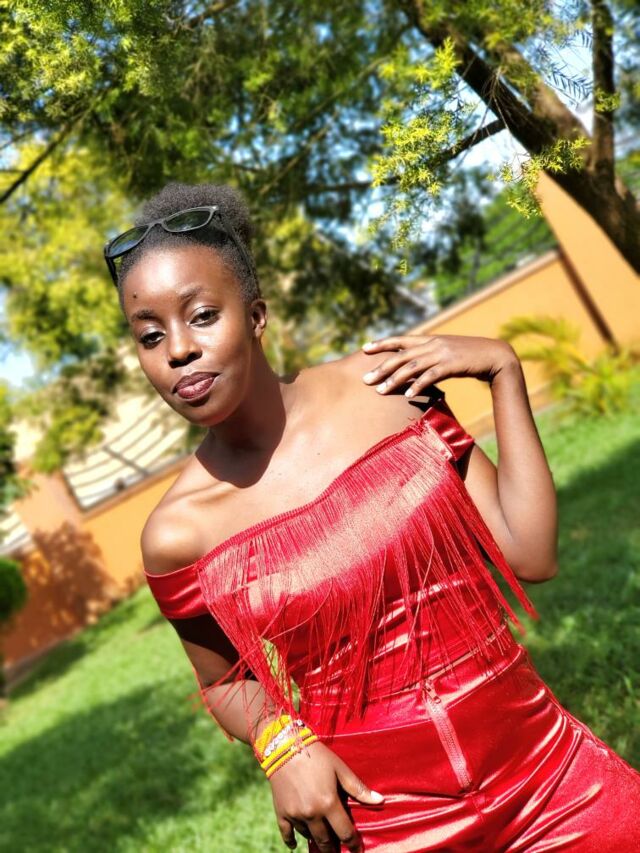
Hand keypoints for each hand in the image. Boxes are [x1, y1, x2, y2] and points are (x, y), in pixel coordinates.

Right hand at [269, 740, 383, 851]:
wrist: (284, 747)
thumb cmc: (316, 755)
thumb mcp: (339, 768)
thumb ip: (358, 788)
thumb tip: (380, 800)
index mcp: (328, 803)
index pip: (345, 833)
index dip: (353, 844)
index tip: (357, 850)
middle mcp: (312, 814)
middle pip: (325, 841)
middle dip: (333, 849)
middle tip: (338, 851)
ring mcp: (295, 815)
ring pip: (308, 836)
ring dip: (316, 840)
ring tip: (323, 842)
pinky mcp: (281, 812)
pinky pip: (286, 833)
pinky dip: (291, 841)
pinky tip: (295, 844)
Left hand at [361, 334, 517, 396]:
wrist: (495, 356)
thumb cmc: (469, 357)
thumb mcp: (446, 352)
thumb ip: (430, 355)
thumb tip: (413, 364)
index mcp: (430, 339)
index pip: (400, 339)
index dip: (382, 343)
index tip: (364, 348)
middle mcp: (433, 344)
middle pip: (401, 355)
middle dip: (381, 367)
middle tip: (365, 379)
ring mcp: (442, 353)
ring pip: (412, 366)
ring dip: (395, 379)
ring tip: (381, 391)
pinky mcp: (452, 365)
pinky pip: (431, 376)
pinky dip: (418, 385)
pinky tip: (408, 395)